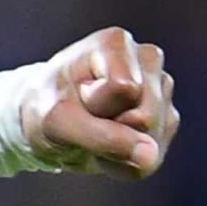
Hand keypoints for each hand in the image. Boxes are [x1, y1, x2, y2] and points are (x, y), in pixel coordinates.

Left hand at [22, 27, 179, 178]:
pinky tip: (107, 144)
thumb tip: (150, 158)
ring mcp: (161, 91)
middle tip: (84, 117)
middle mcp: (147, 61)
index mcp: (116, 44)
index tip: (76, 97)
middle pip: (145, 116)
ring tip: (94, 130)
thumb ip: (101, 137)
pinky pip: (152, 157)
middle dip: (109, 128)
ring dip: (116, 149)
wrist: (41, 121)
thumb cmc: (46, 110)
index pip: (123, 90)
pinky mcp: (165, 120)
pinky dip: (123, 161)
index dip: (95, 105)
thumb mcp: (57, 122)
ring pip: (153, 139)